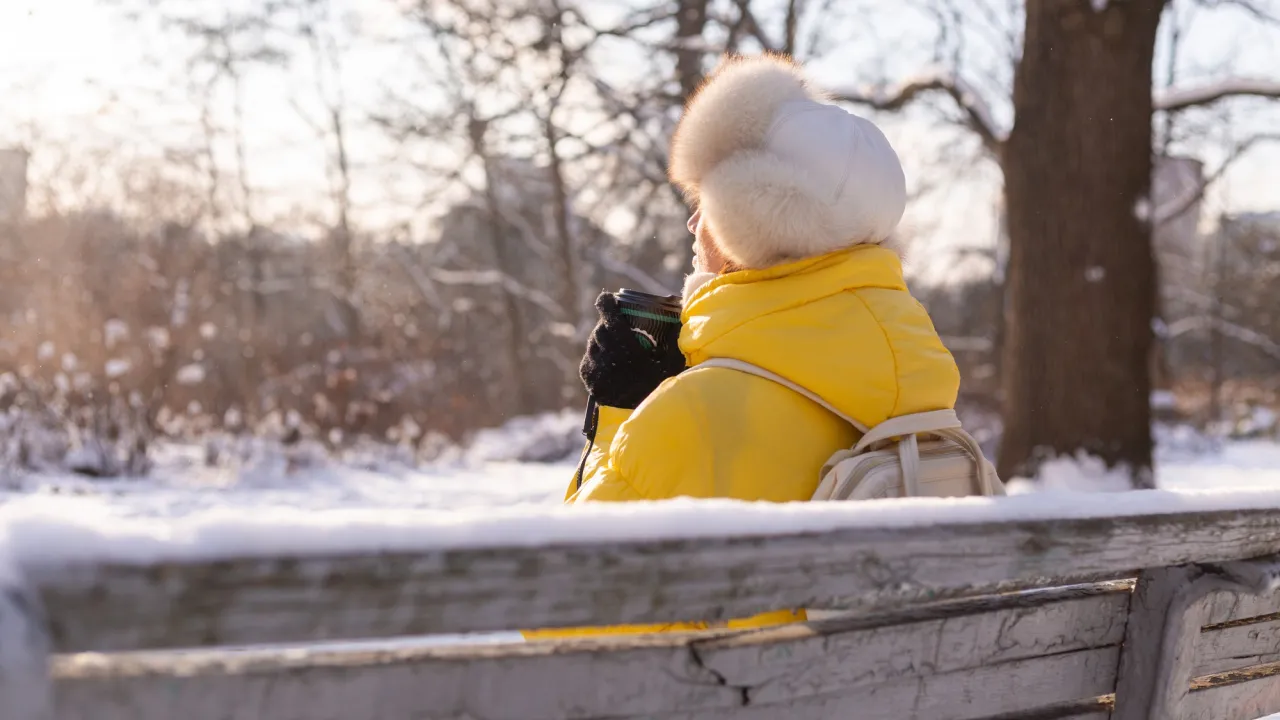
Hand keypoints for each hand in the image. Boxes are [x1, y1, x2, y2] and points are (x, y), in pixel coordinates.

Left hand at [580, 292, 685, 408]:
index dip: (607, 303)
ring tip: (614, 344)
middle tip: (619, 325)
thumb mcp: (671, 364)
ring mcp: (593, 365)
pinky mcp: (587, 376)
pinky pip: (589, 357)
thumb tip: (679, 320)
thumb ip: (675, 341)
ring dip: (602, 339)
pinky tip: (607, 358)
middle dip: (608, 324)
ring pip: (593, 342)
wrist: (636, 418)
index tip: (608, 298)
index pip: (609, 314)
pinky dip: (597, 355)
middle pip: (601, 328)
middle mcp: (604, 352)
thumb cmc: (657, 389)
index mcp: (623, 345)